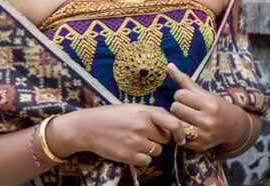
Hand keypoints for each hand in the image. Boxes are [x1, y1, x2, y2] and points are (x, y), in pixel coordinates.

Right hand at [51, 104, 179, 166]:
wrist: (88, 127)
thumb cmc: (112, 116)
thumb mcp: (134, 108)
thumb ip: (153, 114)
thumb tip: (173, 124)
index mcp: (146, 112)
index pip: (174, 123)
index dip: (181, 132)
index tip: (181, 138)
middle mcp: (142, 126)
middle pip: (165, 138)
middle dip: (159, 138)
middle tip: (145, 135)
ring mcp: (135, 142)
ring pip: (157, 150)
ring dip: (150, 149)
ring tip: (135, 142)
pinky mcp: (128, 155)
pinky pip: (147, 161)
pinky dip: (142, 158)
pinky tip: (131, 150)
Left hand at [166, 63, 246, 151]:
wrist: (234, 127)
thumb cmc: (216, 106)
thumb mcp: (203, 92)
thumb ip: (184, 80)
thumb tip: (168, 65)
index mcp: (210, 104)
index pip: (180, 95)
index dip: (182, 96)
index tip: (188, 98)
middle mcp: (207, 120)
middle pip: (175, 108)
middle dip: (178, 107)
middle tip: (187, 108)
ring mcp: (203, 135)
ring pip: (175, 122)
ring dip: (178, 119)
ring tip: (186, 118)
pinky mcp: (199, 146)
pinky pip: (179, 136)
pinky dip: (180, 132)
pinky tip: (188, 128)